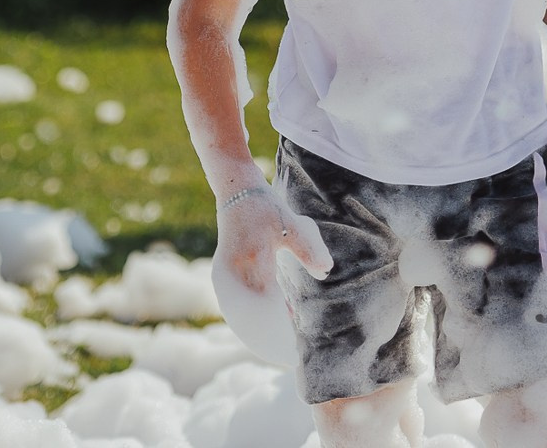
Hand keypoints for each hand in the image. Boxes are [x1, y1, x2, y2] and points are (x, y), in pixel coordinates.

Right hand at [210, 184, 331, 366]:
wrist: (236, 190)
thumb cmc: (268, 207)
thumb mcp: (292, 224)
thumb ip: (308, 249)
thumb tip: (326, 272)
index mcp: (255, 262)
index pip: (269, 307)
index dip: (283, 328)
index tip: (299, 343)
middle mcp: (235, 273)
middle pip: (252, 319)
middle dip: (270, 340)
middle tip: (291, 357)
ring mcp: (224, 276)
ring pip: (239, 317)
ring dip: (257, 335)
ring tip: (277, 352)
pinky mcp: (221, 277)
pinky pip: (233, 309)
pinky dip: (246, 324)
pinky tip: (260, 335)